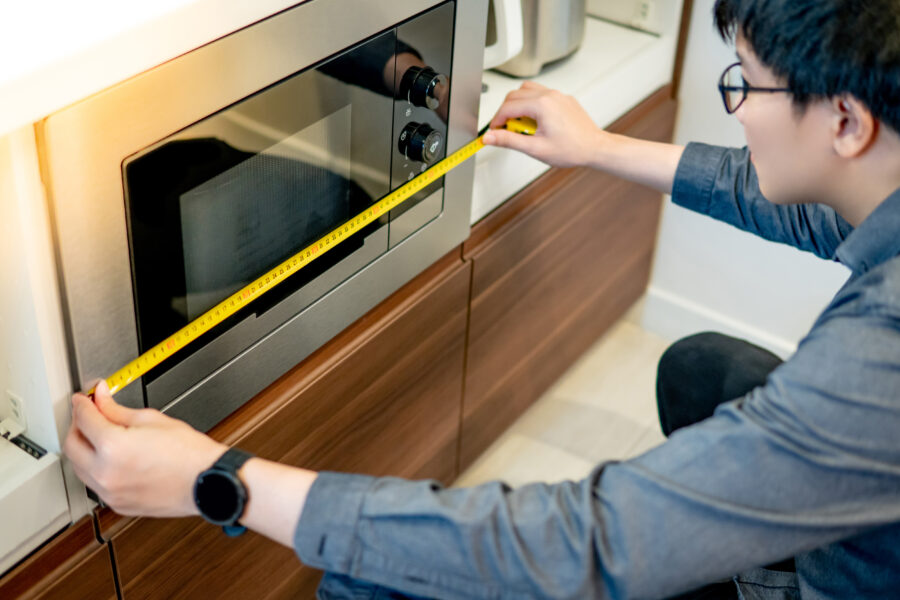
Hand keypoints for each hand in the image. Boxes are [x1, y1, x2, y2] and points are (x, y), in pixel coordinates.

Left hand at [64, 380, 226, 517]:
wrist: (208, 481)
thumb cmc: (189, 453)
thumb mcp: (152, 420)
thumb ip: (118, 410)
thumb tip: (101, 399)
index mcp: (114, 447)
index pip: (84, 419)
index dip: (82, 403)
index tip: (85, 398)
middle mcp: (106, 473)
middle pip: (72, 445)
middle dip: (77, 426)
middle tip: (90, 415)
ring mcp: (110, 492)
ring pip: (79, 468)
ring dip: (84, 449)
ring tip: (101, 436)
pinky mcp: (118, 504)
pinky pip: (95, 484)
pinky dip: (97, 469)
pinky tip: (112, 458)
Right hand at [482, 81, 607, 167]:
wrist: (594, 148)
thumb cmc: (572, 149)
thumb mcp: (535, 148)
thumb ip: (509, 140)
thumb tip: (490, 137)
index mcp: (541, 105)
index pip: (508, 107)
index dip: (496, 120)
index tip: (494, 131)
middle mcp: (550, 95)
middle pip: (515, 95)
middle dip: (505, 112)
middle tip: (506, 129)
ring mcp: (558, 95)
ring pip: (527, 90)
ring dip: (518, 104)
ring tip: (522, 124)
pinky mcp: (564, 99)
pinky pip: (542, 93)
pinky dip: (532, 103)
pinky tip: (537, 121)